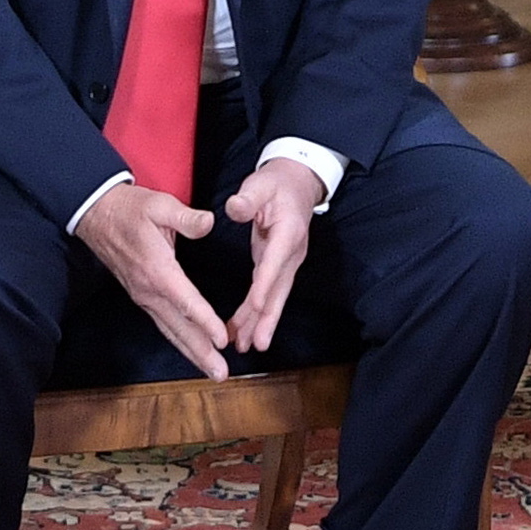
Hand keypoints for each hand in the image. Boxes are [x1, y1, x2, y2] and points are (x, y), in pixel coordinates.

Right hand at [74, 182, 228, 379]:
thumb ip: (186, 218)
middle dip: (201, 352)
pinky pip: (164, 324)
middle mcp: (149, 290)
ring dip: (192, 352)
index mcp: (157, 270)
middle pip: (178, 328)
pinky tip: (193, 349)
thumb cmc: (130, 208)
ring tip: (213, 371)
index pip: (185, 302)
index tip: (222, 339)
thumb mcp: (160, 205)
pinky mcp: (142, 296)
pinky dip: (180, 340)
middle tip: (221, 373)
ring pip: (171, 331)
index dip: (205, 321)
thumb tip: (209, 223)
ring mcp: (143, 296)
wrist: (96, 213)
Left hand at [221, 158, 325, 355]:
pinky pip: (268, 294)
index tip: (256, 304)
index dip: (266, 282)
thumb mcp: (260, 183)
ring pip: (275, 297)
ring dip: (261, 322)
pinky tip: (243, 331)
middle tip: (258, 343)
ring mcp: (286, 262)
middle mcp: (291, 253)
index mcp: (289, 231)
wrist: (297, 183)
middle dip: (268, 318)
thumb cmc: (276, 183)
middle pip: (280, 289)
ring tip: (246, 346)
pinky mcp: (278, 267)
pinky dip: (256, 314)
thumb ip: (248, 197)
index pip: (276, 260)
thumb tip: (234, 208)